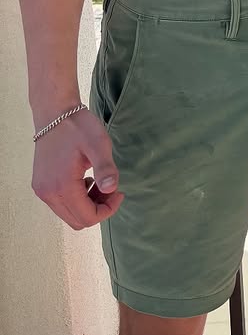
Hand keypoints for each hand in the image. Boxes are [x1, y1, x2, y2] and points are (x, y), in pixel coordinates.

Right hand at [32, 110, 122, 229]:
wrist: (54, 113)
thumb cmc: (78, 127)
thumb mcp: (98, 144)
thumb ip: (105, 168)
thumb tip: (111, 188)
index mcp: (62, 186)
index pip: (87, 217)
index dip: (108, 210)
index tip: (119, 192)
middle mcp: (48, 194)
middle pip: (77, 220)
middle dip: (98, 209)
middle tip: (110, 187)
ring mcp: (42, 190)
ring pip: (69, 214)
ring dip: (88, 204)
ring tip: (99, 181)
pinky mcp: (41, 185)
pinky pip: (60, 204)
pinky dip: (76, 199)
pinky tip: (86, 180)